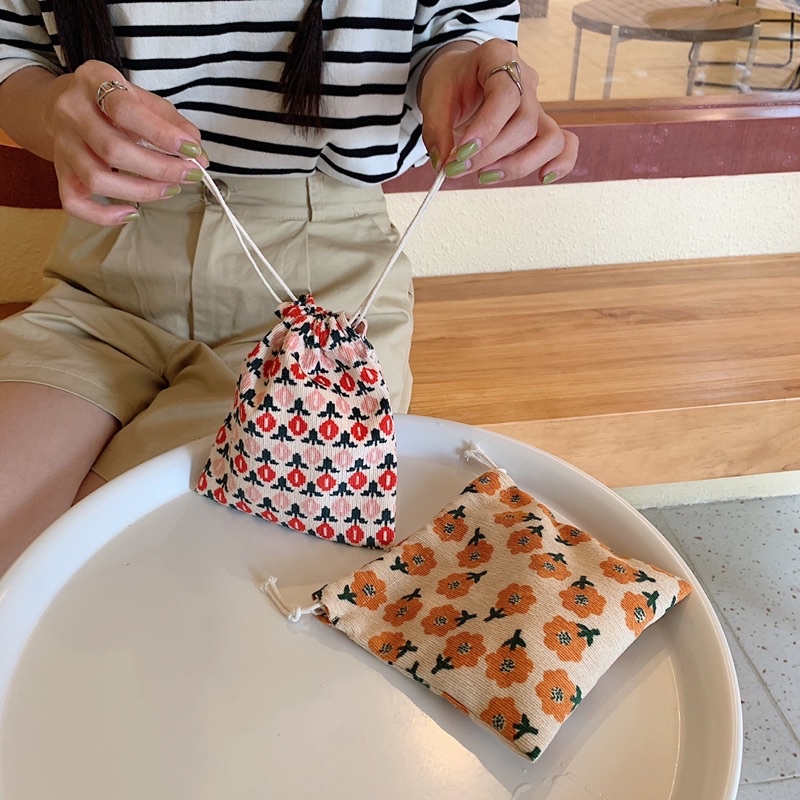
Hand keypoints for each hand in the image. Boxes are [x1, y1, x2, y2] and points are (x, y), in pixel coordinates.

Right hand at [42, 60, 207, 224]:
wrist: (59, 105)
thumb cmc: (110, 103)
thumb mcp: (141, 98)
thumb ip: (172, 122)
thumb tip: (199, 154)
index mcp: (93, 81)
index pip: (125, 110)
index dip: (162, 134)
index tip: (192, 150)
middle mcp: (71, 111)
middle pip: (113, 150)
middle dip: (160, 168)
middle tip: (190, 174)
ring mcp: (62, 144)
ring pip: (97, 178)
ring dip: (142, 191)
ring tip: (170, 189)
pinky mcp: (60, 172)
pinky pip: (74, 203)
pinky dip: (104, 215)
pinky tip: (132, 213)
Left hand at [418, 39, 577, 184]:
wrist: (460, 78)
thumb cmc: (450, 83)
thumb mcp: (434, 99)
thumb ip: (436, 131)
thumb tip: (441, 165)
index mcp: (498, 57)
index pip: (506, 94)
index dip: (487, 128)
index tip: (462, 153)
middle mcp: (525, 78)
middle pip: (525, 122)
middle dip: (491, 153)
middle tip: (458, 169)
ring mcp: (538, 104)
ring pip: (550, 137)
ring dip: (520, 164)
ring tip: (486, 176)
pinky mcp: (542, 126)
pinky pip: (565, 143)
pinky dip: (561, 162)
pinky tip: (542, 177)